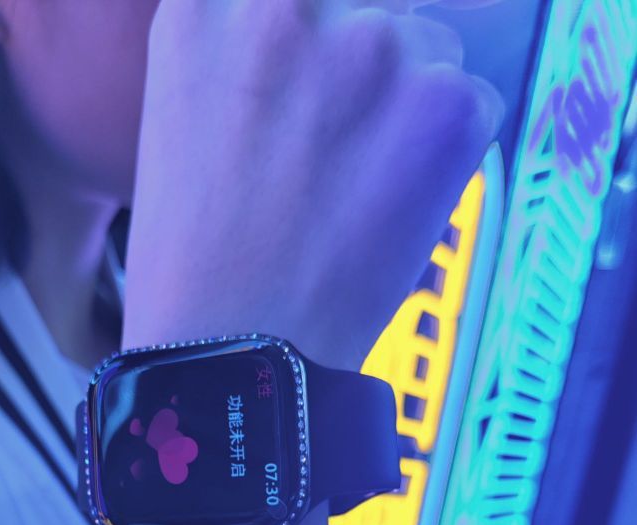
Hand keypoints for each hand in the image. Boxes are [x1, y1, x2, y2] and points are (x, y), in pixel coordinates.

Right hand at [122, 0, 504, 372]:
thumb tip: (332, 30)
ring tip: (355, 191)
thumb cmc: (200, 262)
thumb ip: (247, 51)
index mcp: (205, 5)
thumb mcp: (185, 118)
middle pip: (364, 6)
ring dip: (406, 105)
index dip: (310, 47)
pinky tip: (390, 210)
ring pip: (426, 45)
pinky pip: (472, 102)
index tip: (307, 96)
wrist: (237, 357)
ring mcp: (371, 45)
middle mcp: (287, 2)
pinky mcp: (446, 102)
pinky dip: (445, 154)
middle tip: (330, 154)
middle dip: (357, 68)